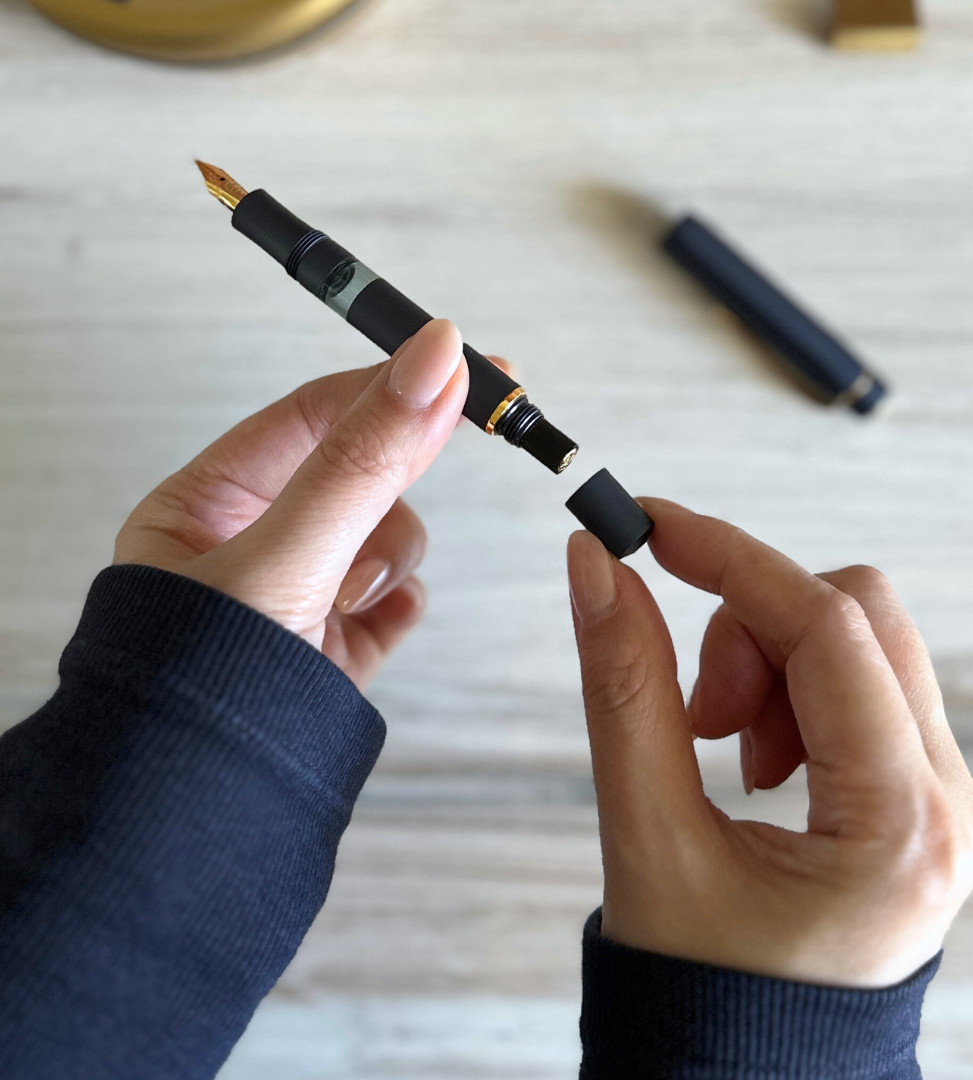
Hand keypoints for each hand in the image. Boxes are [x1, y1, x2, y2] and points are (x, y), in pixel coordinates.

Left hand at [115, 319, 467, 690]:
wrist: (207, 813)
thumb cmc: (206, 680)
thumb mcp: (290, 549)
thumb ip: (368, 457)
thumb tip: (434, 358)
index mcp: (208, 502)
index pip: (315, 414)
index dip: (392, 381)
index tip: (464, 361)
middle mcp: (253, 542)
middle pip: (362, 471)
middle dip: (398, 473)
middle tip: (489, 417)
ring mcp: (300, 593)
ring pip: (386, 536)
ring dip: (386, 559)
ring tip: (348, 597)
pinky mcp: (337, 644)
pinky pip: (396, 599)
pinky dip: (399, 605)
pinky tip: (378, 619)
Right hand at [567, 499, 972, 987]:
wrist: (748, 1073)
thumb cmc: (701, 986)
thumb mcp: (646, 835)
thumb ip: (622, 687)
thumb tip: (597, 567)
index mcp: (900, 827)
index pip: (828, 631)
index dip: (731, 557)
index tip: (649, 525)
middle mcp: (951, 804)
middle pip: (858, 618)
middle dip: (753, 629)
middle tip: (695, 711)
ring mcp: (948, 798)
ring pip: (860, 640)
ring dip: (768, 662)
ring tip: (718, 749)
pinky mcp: (923, 792)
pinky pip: (860, 681)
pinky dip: (790, 689)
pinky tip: (752, 761)